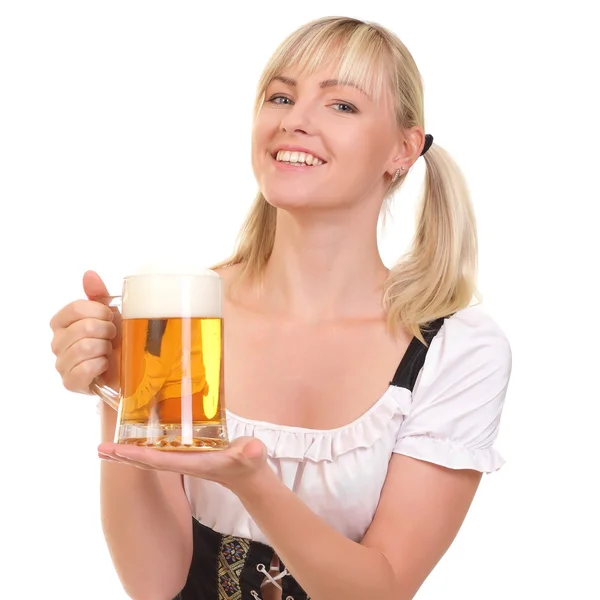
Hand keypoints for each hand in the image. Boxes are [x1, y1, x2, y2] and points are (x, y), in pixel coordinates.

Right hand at [50, 271, 120, 393]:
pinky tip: (105, 364)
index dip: (100, 311)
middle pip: (84, 328)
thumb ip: (98, 295)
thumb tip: (89, 274)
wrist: (125, 370)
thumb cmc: (115, 340)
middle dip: (107, 331)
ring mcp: (61, 364)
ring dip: (105, 349)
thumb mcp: (110, 314)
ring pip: (85, 348)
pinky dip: (101, 365)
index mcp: (62, 322)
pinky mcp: (70, 383)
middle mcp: (57, 342)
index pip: (76, 308)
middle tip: (113, 337)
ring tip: (108, 351)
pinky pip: (85, 369)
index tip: (111, 317)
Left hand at [97, 436, 269, 492]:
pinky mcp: (185, 456)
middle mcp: (183, 463)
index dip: (138, 454)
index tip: (117, 450)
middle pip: (146, 461)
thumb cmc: (249, 463)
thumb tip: (251, 450)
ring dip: (127, 453)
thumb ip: (251, 453)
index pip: (160, 459)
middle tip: (99, 449)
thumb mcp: (252, 455)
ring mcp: (182, 461)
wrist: (249, 477)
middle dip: (123, 456)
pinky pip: (158, 452)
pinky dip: (142, 448)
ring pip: (149, 458)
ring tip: (106, 448)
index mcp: (193, 462)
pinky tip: (135, 440)